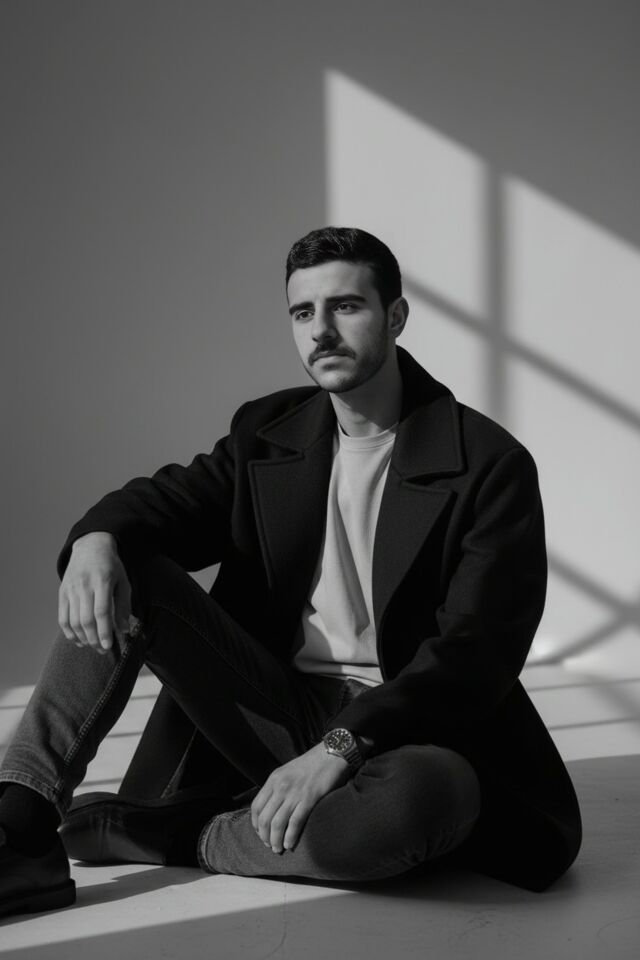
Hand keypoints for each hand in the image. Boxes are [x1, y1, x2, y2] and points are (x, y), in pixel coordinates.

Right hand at [58, 531, 132, 653]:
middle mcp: (84, 586)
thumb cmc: (111, 566)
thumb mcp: (123, 581)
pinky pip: (62, 617)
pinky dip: (69, 632)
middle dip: (94, 639)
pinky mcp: (62, 593)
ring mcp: (71, 589)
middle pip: (86, 619)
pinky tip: (78, 640)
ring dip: (82, 638)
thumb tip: (124, 629)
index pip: (102, 612)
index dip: (104, 631)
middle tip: (102, 650)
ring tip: (92, 645)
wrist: (90, 546)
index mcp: (102, 581)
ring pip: (73, 621)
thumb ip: (124, 605)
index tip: (108, 645)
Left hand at [251, 742, 351, 853]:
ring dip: (276, 840)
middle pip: (265, 818)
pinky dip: (290, 836)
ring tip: (278, 848)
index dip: (255, 824)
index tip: (260, 833)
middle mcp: (281, 786)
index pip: (256, 806)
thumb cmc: (311, 764)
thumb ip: (278, 786)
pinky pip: (295, 822)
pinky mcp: (309, 799)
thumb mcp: (287, 771)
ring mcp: (294, 793)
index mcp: (274, 779)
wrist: (331, 754)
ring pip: (278, 823)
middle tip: (269, 845)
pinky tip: (290, 844)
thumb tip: (272, 808)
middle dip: (265, 836)